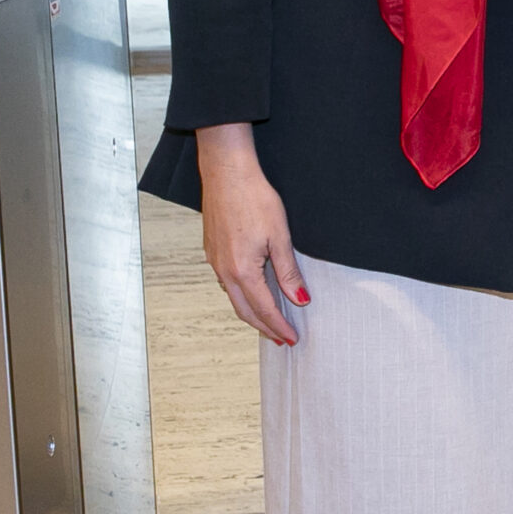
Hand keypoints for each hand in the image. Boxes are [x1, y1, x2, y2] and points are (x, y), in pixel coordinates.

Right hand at [196, 123, 305, 343]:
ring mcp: (215, 261)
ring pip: (233, 297)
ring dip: (251, 312)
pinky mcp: (212, 250)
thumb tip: (300, 301)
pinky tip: (251, 293)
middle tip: (281, 339)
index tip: (292, 339)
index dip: (279, 327)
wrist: (226, 173)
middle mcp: (224, 270)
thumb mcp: (280, 237)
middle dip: (264, 327)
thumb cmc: (254, 200)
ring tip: (269, 321)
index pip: (264, 309)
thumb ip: (288, 272)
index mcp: (242, 271)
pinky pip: (226, 282)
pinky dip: (241, 295)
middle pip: (245, 310)